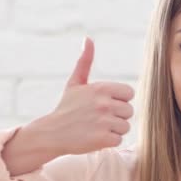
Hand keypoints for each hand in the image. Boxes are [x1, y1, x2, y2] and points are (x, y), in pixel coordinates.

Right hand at [45, 36, 134, 154]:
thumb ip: (85, 61)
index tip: (105, 104)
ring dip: (114, 130)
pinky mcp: (103, 139)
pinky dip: (109, 142)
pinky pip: (119, 140)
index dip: (119, 100)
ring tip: (97, 128)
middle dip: (117, 116)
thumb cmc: (66, 108)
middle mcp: (104, 104)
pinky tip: (95, 137)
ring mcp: (104, 122)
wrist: (51, 133)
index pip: (129, 93)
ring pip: (125, 127)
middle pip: (129, 111)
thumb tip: (88, 38)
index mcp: (101, 88)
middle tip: (99, 118)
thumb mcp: (75, 83)